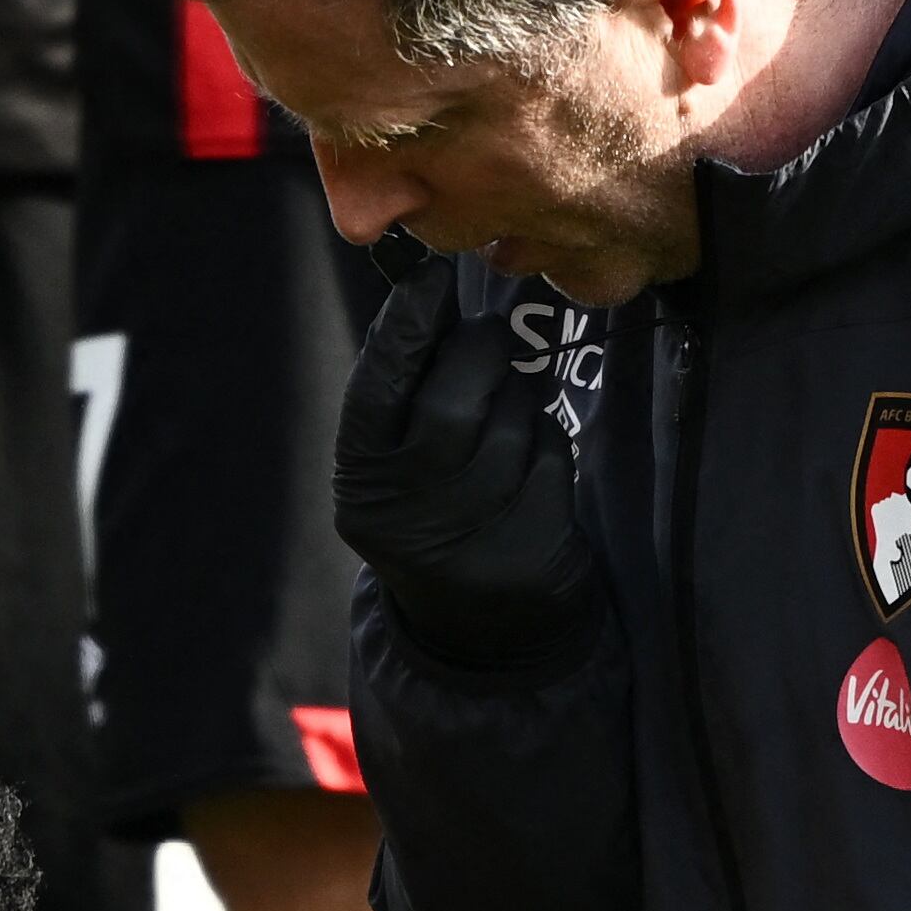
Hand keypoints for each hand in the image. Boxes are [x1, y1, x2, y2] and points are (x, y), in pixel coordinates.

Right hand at [333, 259, 601, 668]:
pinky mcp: (526, 548)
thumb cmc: (438, 515)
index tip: (429, 278)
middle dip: (479, 353)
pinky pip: (548, 454)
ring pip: (509, 423)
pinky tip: (532, 456)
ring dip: (518, 396)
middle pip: (452, 401)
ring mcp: (467, 537)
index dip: (404, 325)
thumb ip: (405, 396)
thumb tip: (431, 294)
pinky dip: (546, 439)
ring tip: (508, 408)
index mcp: (362, 482)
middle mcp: (404, 514)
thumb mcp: (399, 469)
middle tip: (489, 342)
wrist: (484, 632)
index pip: (377, 387)